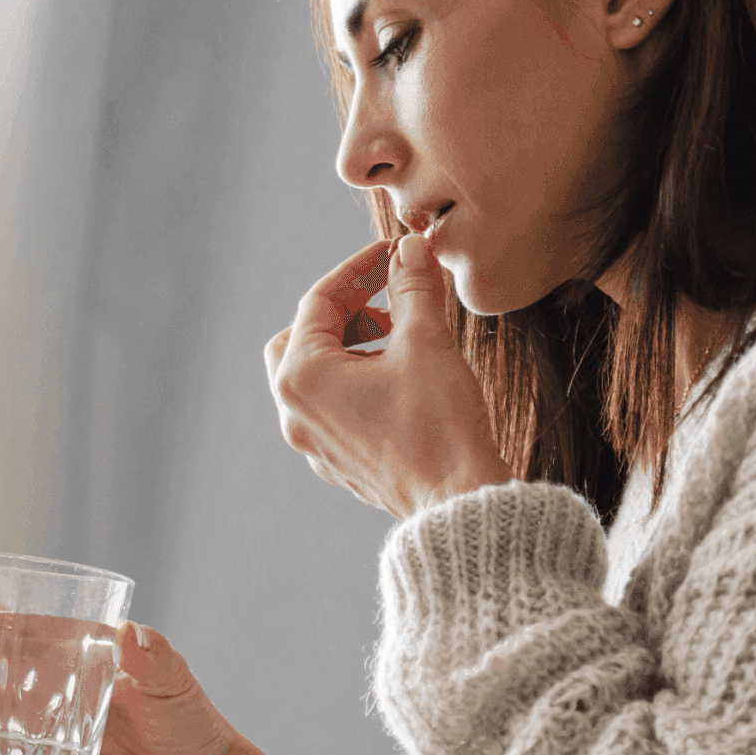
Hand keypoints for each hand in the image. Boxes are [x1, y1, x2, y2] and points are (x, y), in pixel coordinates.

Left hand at [263, 232, 513, 519]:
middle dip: (342, 312)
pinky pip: (333, 408)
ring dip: (350, 346)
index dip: (359, 269)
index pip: (318, 301)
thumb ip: (412, 287)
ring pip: (314, 375)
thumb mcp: (426, 341)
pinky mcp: (339, 463)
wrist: (459, 504)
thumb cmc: (439, 426)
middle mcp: (296, 413)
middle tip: (386, 301)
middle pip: (299, 338)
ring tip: (401, 339)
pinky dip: (356, 381)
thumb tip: (410, 250)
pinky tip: (400, 378)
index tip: (393, 255)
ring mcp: (314, 443)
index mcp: (303, 378)